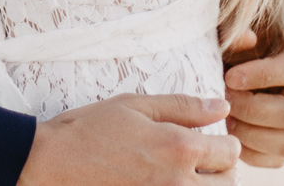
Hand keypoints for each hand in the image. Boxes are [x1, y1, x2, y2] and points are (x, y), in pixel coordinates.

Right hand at [18, 94, 237, 184]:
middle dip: (221, 168)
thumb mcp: (135, 105)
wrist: (53, 164)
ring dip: (206, 185)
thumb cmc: (90, 129)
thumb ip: (183, 107)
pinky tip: (165, 182)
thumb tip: (222, 107)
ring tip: (185, 174)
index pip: (230, 151)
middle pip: (229, 182)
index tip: (211, 139)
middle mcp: (178, 181)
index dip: (225, 142)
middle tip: (201, 159)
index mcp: (179, 148)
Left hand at [222, 31, 283, 167]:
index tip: (229, 77)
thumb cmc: (232, 41)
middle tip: (224, 101)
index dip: (261, 76)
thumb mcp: (232, 28)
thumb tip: (249, 39)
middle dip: (252, 110)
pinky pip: (277, 159)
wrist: (229, 60)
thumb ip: (236, 32)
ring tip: (225, 118)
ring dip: (251, 134)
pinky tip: (230, 132)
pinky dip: (250, 152)